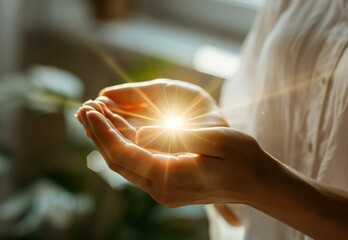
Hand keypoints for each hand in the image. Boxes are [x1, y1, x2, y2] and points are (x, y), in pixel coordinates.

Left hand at [93, 79, 240, 224]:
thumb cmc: (242, 158)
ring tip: (94, 116)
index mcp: (170, 178)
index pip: (124, 154)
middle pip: (117, 160)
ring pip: (125, 163)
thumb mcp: (214, 140)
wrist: (257, 181)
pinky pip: (137, 164)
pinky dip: (124, 145)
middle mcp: (161, 190)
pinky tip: (118, 128)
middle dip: (99, 134)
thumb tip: (139, 135)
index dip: (104, 130)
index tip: (90, 108)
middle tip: (84, 108)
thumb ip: (177, 137)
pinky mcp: (168, 184)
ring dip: (109, 139)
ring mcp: (163, 189)